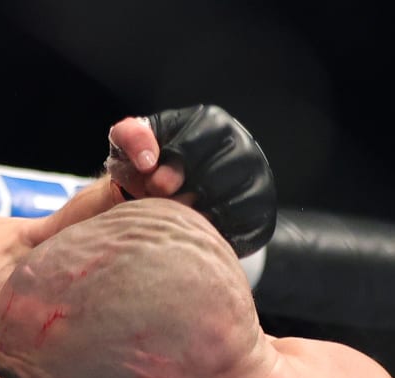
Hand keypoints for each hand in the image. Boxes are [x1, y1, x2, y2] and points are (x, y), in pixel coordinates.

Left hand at [107, 105, 277, 256]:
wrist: (176, 192)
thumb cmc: (151, 165)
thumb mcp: (132, 144)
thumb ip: (130, 137)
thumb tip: (148, 161)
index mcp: (212, 124)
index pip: (192, 149)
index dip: (170, 172)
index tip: (154, 187)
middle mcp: (243, 146)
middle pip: (213, 181)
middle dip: (182, 199)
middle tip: (166, 207)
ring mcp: (259, 178)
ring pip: (230, 207)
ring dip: (198, 220)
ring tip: (182, 218)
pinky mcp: (264, 211)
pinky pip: (244, 230)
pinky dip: (217, 236)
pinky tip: (200, 232)